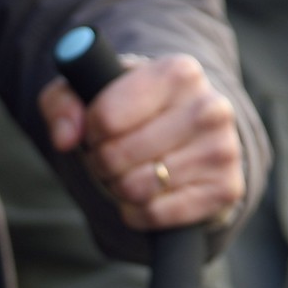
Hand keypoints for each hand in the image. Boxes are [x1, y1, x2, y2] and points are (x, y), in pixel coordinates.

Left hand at [38, 53, 243, 230]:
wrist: (189, 137)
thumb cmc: (134, 111)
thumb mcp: (92, 93)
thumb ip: (63, 104)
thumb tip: (66, 139)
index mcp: (179, 72)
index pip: (104, 118)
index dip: (90, 132)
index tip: (97, 130)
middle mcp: (209, 107)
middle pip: (116, 156)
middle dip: (102, 164)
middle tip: (111, 157)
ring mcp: (222, 150)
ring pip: (135, 189)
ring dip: (119, 189)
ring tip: (131, 172)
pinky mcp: (225, 190)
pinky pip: (155, 215)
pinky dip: (138, 213)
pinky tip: (148, 195)